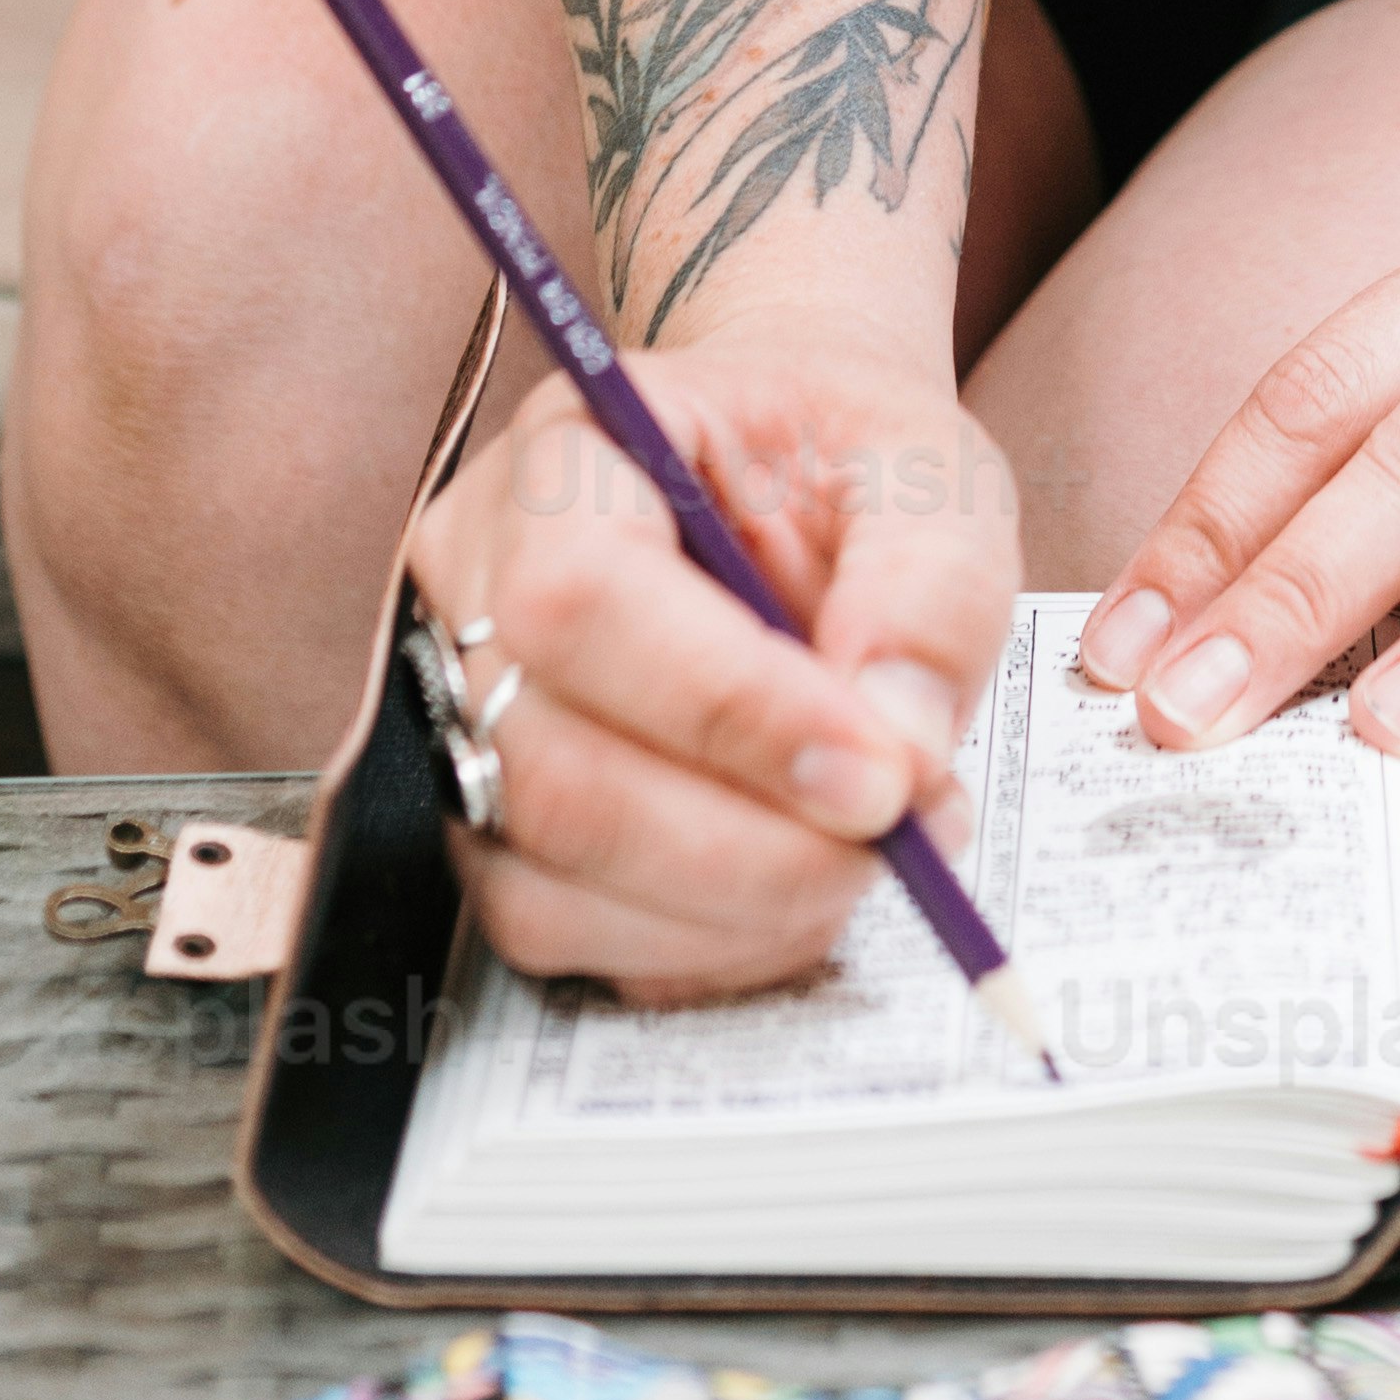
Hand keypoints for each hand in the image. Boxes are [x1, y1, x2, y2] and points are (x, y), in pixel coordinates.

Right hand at [397, 334, 1019, 996]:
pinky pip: (573, 940)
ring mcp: (467, 718)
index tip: (880, 773)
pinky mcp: (498, 828)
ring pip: (550, 883)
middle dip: (754, 847)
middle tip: (904, 834)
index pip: (581, 595)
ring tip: (875, 847)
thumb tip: (902, 748)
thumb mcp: (926, 465)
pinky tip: (804, 880)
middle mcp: (476, 586)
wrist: (794, 474)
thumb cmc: (839, 453)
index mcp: (566, 453)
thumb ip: (931, 586)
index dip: (728, 708)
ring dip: (740, 909)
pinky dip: (711, 946)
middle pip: (552, 771)